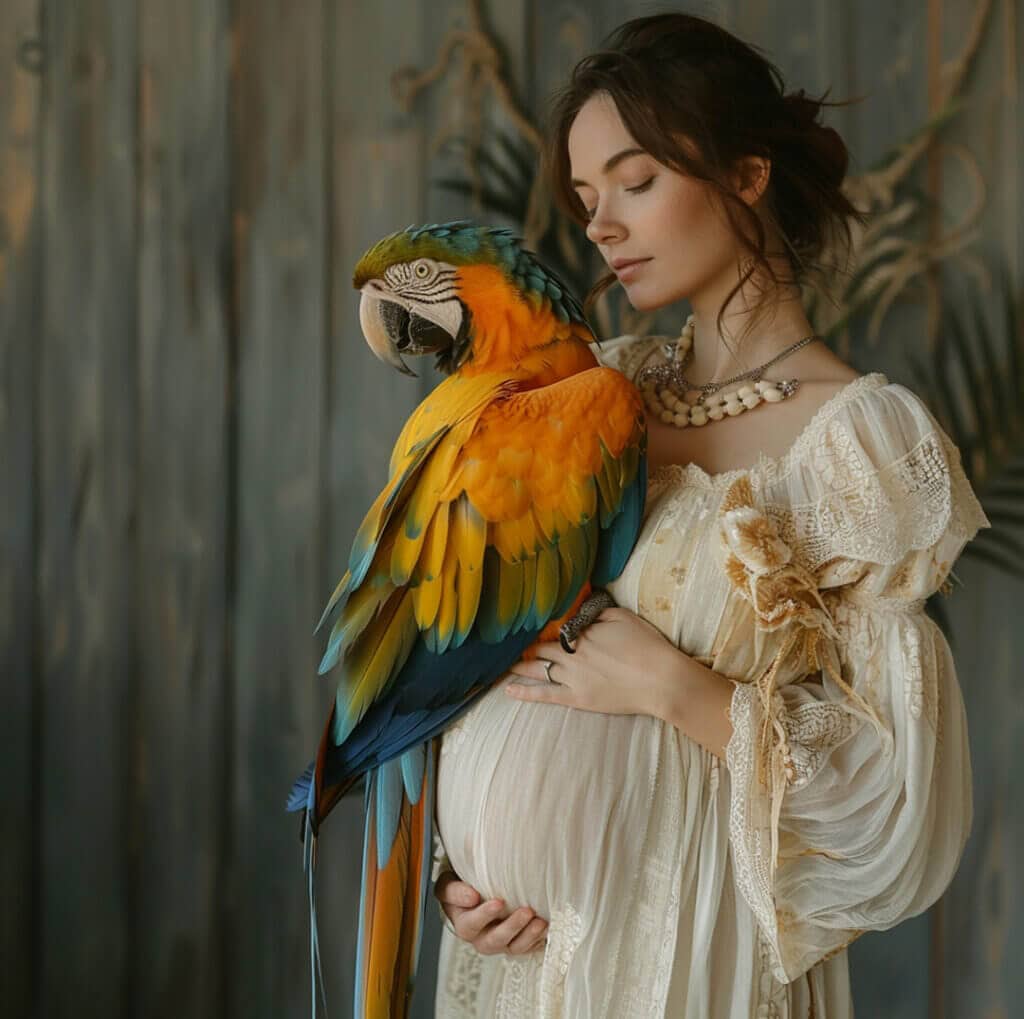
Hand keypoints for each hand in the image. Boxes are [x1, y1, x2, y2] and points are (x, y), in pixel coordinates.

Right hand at [433, 871, 548, 955]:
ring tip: (542, 922)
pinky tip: (547, 930)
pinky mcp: (514, 943)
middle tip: (527, 911)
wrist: (470, 897)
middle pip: (495, 941)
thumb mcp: (448, 885)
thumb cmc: (460, 888)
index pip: (471, 924)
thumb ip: (455, 890)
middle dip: (512, 927)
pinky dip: (538, 941)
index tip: (499, 901)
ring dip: (528, 936)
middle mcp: (481, 938)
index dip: (485, 915)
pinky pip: (527, 948)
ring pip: (513, 948)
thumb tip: (472, 896)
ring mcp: (499, 943)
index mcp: (464, 924)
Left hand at [505, 605, 686, 717]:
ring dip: (520, 665)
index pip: (555, 627)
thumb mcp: (623, 617)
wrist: (660, 679)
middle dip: (526, 645)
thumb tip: (581, 610)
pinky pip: (544, 694)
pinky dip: (524, 692)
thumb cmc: (647, 646)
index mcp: (583, 631)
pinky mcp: (576, 697)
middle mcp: (572, 652)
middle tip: (510, 644)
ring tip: (505, 663)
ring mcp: (572, 676)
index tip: (528, 623)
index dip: (543, 626)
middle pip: (542, 646)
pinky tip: (508, 689)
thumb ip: (597, 612)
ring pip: (538, 668)